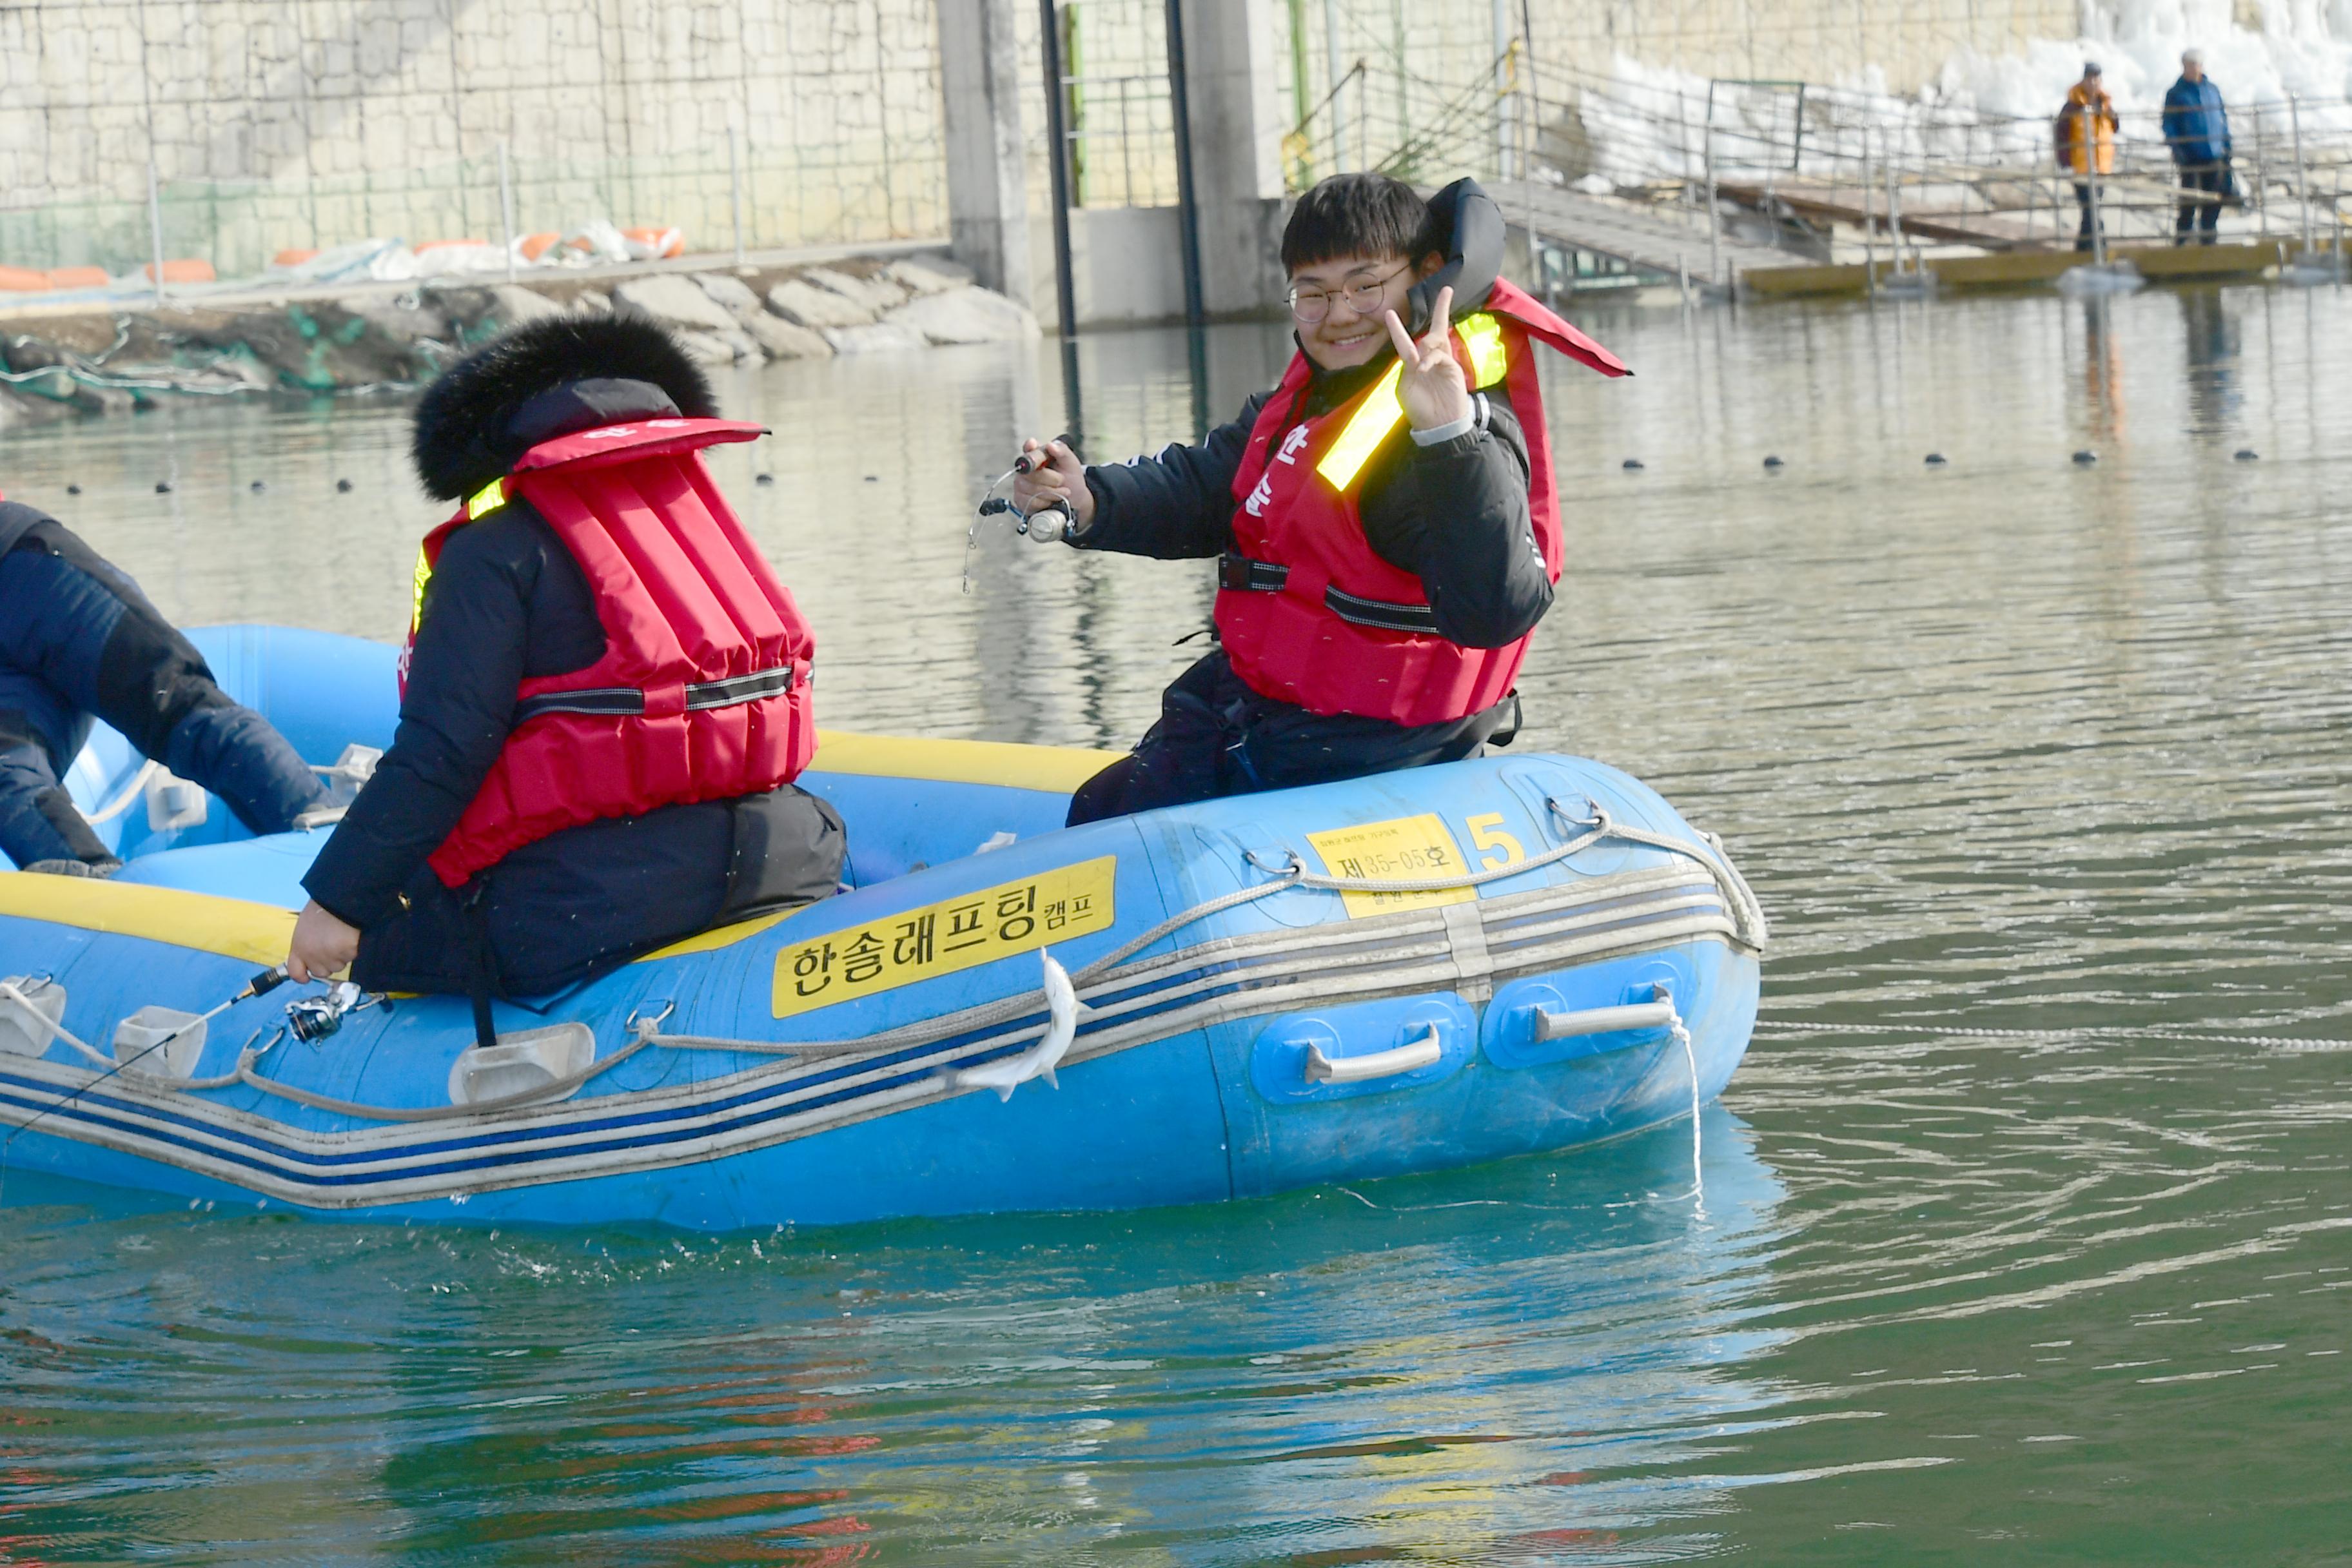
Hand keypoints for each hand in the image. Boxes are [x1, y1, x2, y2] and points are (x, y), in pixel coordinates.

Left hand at [287, 899, 359, 983]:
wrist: (341, 899)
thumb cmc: (322, 909)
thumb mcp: (305, 927)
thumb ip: (306, 945)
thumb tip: (312, 955)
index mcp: (299, 947)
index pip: (295, 972)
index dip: (301, 976)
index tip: (306, 977)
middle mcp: (313, 955)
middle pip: (321, 972)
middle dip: (327, 963)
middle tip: (332, 947)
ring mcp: (331, 956)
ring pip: (339, 966)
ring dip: (342, 957)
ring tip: (342, 938)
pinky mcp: (349, 953)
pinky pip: (352, 957)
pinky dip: (353, 950)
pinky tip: (351, 936)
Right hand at [1009, 438, 1093, 535]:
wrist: (1074, 499)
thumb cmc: (1070, 478)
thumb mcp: (1071, 463)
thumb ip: (1062, 451)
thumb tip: (1050, 445)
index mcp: (1036, 455)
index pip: (1028, 449)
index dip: (1030, 449)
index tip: (1032, 445)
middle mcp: (1025, 469)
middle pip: (1032, 473)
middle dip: (1053, 480)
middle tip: (1062, 481)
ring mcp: (1020, 484)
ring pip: (1033, 489)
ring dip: (1052, 493)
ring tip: (1062, 492)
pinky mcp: (1020, 500)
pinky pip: (1031, 502)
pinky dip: (1045, 503)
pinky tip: (1050, 501)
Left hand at [1382, 285, 1475, 432]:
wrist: (1439, 425)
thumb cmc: (1419, 409)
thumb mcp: (1404, 389)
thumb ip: (1407, 370)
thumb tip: (1417, 357)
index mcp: (1413, 364)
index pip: (1405, 341)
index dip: (1397, 328)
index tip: (1390, 313)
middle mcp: (1429, 359)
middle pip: (1435, 330)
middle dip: (1441, 309)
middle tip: (1447, 290)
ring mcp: (1442, 362)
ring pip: (1435, 340)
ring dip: (1425, 346)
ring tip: (1421, 367)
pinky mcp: (1452, 368)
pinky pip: (1439, 356)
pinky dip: (1430, 359)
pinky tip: (1424, 369)